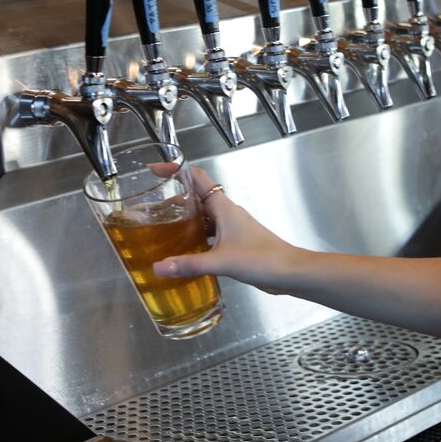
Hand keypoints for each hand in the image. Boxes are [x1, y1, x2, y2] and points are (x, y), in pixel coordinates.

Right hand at [153, 166, 303, 291]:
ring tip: (162, 227)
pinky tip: (186, 249)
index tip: (154, 170)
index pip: (197, 178)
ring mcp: (232, 227)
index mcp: (224, 207)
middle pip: (197, 197)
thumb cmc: (262, 259)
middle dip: (174, 199)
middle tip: (151, 208)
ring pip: (203, 216)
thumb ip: (189, 264)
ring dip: (185, 218)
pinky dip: (196, 236)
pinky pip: (210, 233)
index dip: (175, 170)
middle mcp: (227, 213)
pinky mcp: (236, 242)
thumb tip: (158, 267)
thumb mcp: (221, 261)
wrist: (289, 271)